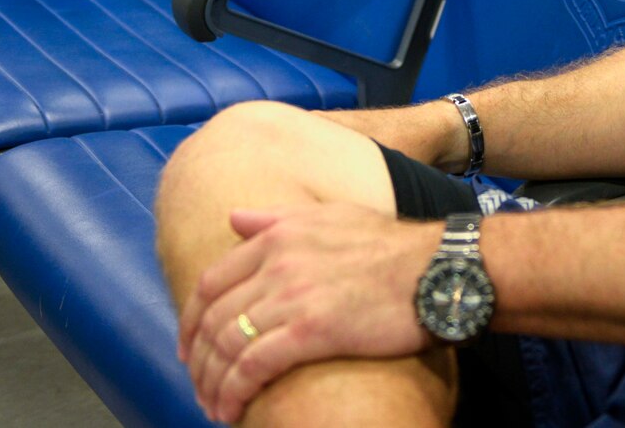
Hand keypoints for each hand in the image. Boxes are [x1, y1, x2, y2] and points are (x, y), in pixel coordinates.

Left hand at [178, 204, 438, 423]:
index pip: (211, 283)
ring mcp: (292, 297)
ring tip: (215, 406)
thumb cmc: (391, 246)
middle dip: (198, 361)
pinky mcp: (311, 331)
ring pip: (227, 346)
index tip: (189, 350)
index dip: (190, 322)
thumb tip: (234, 218)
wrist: (435, 268)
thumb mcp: (331, 216)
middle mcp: (276, 264)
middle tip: (200, 388)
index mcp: (276, 236)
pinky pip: (253, 366)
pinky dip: (234, 392)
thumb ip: (276, 219)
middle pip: (211, 319)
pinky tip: (232, 410)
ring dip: (212, 384)